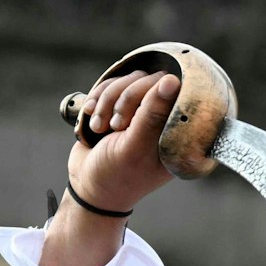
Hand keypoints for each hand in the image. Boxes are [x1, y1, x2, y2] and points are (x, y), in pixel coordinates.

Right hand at [42, 70, 180, 265]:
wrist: (88, 186)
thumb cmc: (116, 176)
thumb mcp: (135, 148)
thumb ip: (152, 115)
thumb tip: (172, 80)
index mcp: (177, 131)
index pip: (173, 89)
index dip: (147, 97)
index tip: (128, 123)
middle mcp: (163, 118)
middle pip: (147, 79)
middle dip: (123, 100)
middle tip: (114, 127)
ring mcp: (142, 110)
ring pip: (127, 79)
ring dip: (106, 101)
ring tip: (100, 128)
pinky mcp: (122, 105)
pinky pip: (111, 84)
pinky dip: (97, 99)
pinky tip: (92, 119)